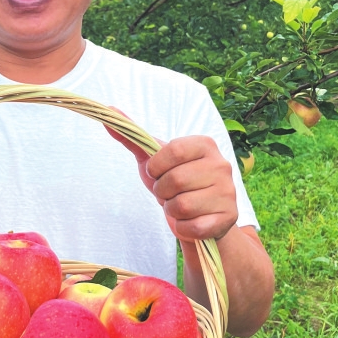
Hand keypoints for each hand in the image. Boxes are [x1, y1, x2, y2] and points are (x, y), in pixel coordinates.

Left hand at [105, 113, 236, 241]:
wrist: (199, 214)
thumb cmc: (174, 182)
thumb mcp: (154, 159)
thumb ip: (133, 137)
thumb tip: (109, 110)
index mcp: (205, 144)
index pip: (173, 150)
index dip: (156, 166)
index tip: (155, 171)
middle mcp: (221, 165)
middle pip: (175, 180)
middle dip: (161, 191)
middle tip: (168, 192)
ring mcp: (228, 192)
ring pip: (182, 205)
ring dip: (171, 210)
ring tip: (179, 205)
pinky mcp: (229, 217)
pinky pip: (192, 226)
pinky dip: (182, 227)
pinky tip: (188, 220)